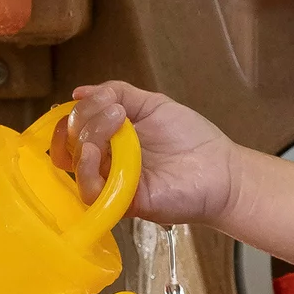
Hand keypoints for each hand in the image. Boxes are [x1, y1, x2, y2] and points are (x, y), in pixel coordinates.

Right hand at [55, 81, 240, 227]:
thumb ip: (119, 93)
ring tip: (115, 121)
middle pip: (70, 144)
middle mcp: (106, 163)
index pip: (72, 130)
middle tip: (113, 110)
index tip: (91, 98)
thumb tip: (80, 91)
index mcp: (109, 141)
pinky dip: (88, 169)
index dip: (73, 114)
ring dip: (87, 137)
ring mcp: (113, 183)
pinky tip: (101, 150)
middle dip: (82, 120)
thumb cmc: (191, 137)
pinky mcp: (123, 202)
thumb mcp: (153, 105)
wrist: (222, 169)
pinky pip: (91, 192)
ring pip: (77, 165)